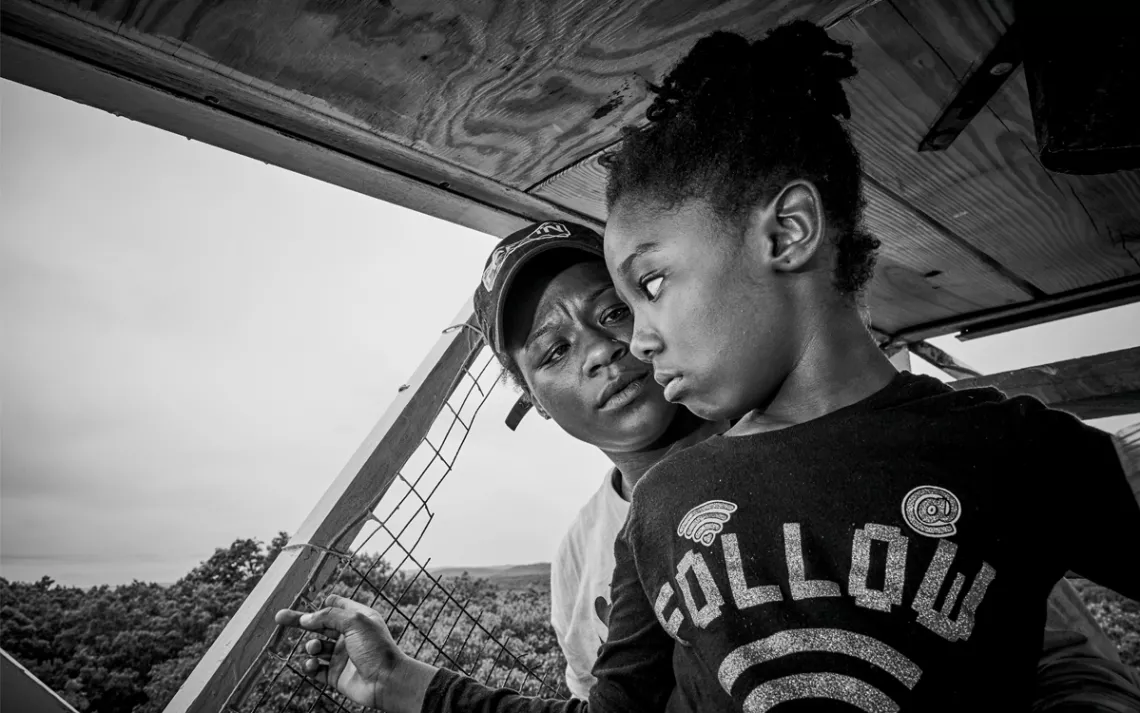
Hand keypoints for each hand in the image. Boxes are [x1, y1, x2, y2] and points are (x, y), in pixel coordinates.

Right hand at [275, 594, 435, 710]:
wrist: (387, 681)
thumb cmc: (377, 648)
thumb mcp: (355, 621)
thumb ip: (328, 616)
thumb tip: (306, 618)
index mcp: (357, 618)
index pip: (335, 606)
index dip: (322, 604)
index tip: (309, 603)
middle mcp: (348, 636)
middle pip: (319, 625)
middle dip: (300, 621)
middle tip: (279, 617)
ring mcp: (341, 656)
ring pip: (315, 647)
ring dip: (311, 646)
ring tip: (315, 648)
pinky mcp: (335, 675)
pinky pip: (315, 668)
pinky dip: (309, 665)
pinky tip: (311, 664)